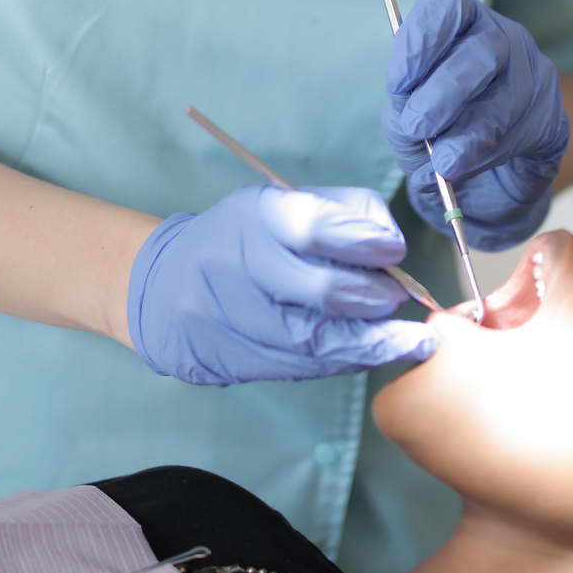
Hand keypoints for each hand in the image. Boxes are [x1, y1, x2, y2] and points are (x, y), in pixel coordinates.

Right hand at [127, 183, 434, 385]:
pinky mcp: (233, 360)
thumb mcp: (280, 204)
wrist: (163, 288)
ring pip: (314, 340)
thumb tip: (392, 244)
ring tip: (408, 341)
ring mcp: (232, 319)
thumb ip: (340, 213)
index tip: (395, 251)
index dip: (362, 241)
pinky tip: (372, 356)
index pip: (313, 227)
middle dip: (372, 299)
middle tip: (399, 298)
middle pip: (320, 291)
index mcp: (254, 216)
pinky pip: (300, 367)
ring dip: (370, 344)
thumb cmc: (241, 239)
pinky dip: (343, 363)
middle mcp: (238, 266)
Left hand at [381, 0, 570, 251]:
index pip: (446, 8)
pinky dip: (490, 154)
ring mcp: (534, 75)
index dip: (421, 42)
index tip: (397, 83)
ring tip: (443, 161)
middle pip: (481, 51)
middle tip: (417, 127)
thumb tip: (414, 116)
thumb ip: (404, 108)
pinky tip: (469, 164)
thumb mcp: (407, 115)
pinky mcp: (553, 116)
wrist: (482, 180)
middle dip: (443, 93)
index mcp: (460, 25)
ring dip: (468, 134)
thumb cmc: (438, 130)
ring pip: (506, 98)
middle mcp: (501, 38)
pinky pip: (525, 133)